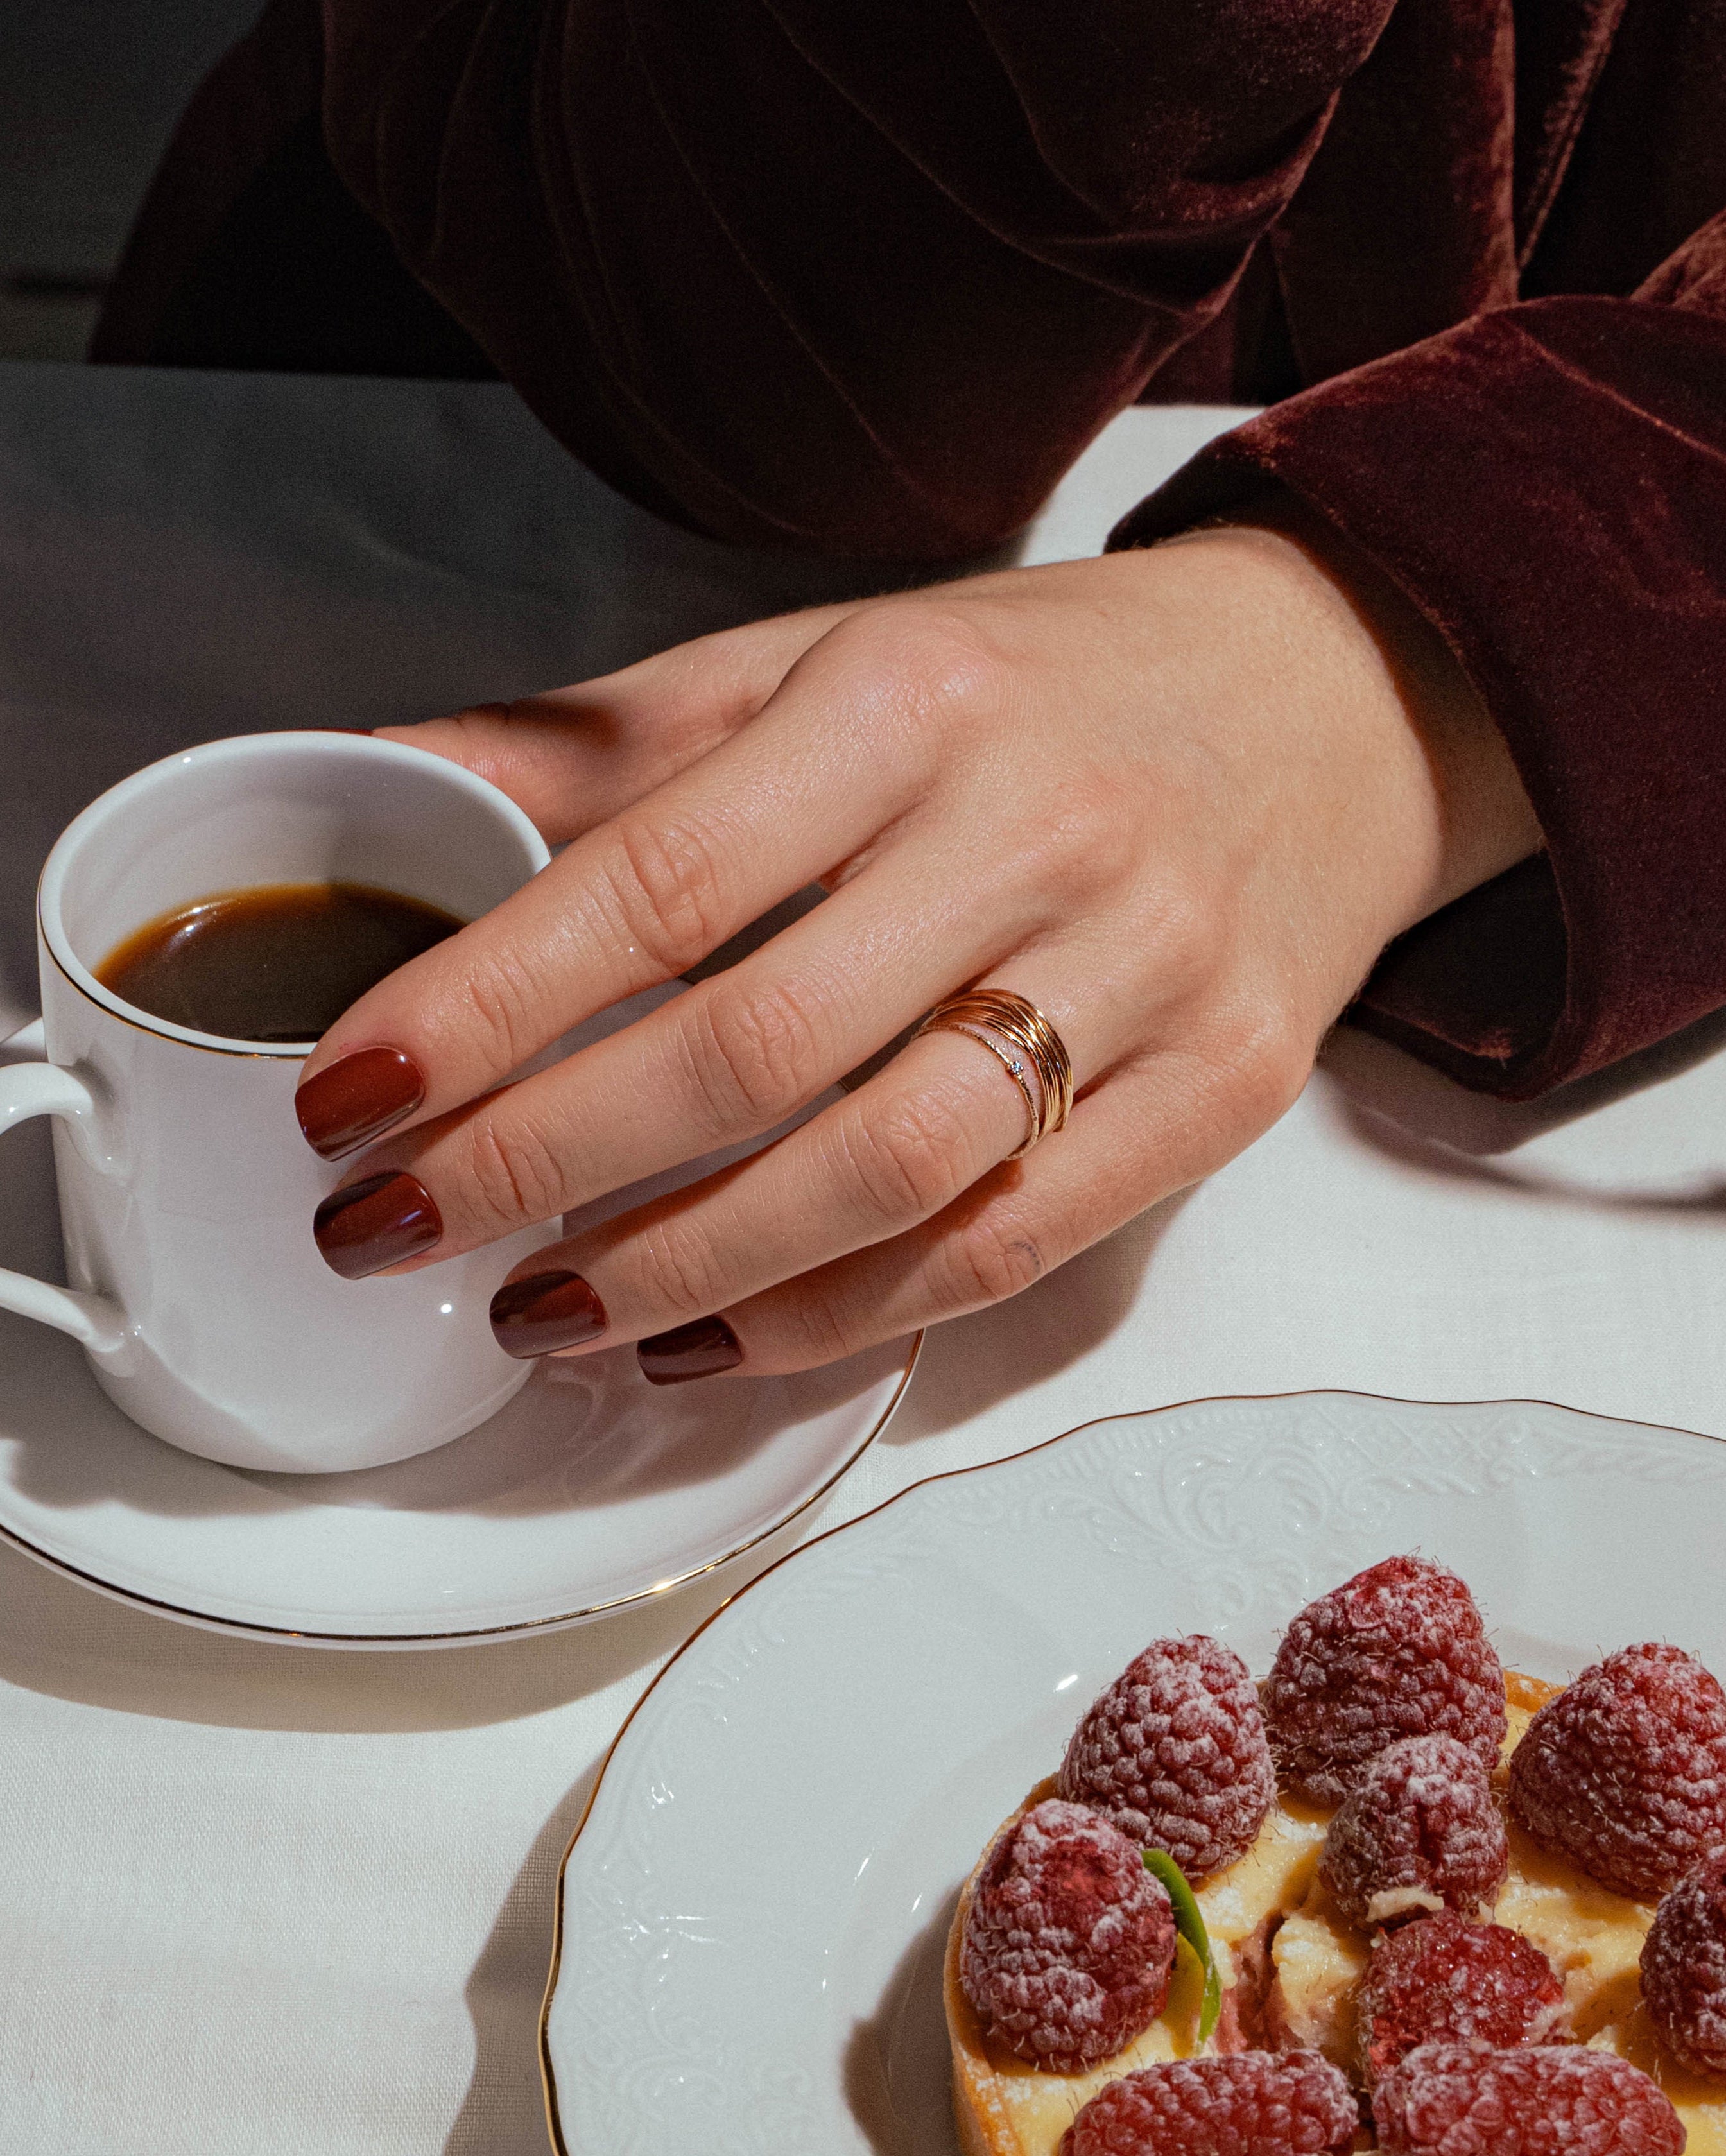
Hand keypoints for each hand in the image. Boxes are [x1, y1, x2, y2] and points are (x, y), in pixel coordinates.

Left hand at [294, 516, 1539, 1379]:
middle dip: (539, 1164)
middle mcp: (1044, 830)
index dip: (483, 1004)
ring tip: (537, 1310)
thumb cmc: (1038, 686)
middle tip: (393, 1229)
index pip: (657, 877)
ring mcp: (1153, 972)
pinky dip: (836, 1319)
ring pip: (888, 1177)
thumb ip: (607, 741)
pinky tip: (706, 1337)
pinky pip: (1008, 1248)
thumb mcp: (822, 662)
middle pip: (756, 1050)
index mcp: (913, 699)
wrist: (1328, 701)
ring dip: (682, 1273)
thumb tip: (375, 781)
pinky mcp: (1224, 1088)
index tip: (346, 1095)